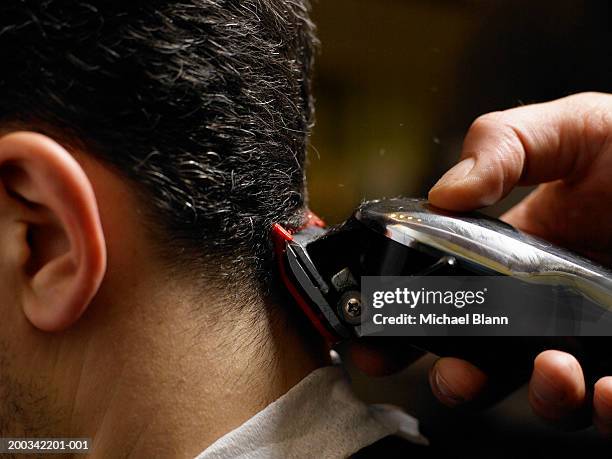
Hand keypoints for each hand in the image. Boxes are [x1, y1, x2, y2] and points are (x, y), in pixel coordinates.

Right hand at [426, 92, 611, 433]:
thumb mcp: (567, 130)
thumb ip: (500, 147)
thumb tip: (443, 192)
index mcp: (515, 257)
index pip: (449, 302)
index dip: (408, 329)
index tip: (378, 345)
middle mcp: (547, 305)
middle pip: (485, 365)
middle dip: (455, 381)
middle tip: (454, 375)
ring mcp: (594, 337)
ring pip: (549, 397)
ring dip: (540, 397)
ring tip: (554, 368)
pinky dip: (605, 412)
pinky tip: (611, 390)